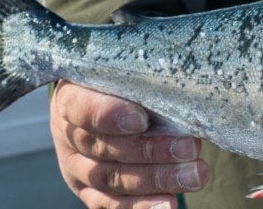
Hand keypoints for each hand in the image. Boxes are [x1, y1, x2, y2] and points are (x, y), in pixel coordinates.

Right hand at [49, 81, 209, 208]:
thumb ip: (143, 74)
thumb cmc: (122, 79)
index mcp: (71, 97)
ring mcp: (77, 167)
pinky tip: (168, 205)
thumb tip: (183, 83)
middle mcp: (69, 134)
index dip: (109, 115)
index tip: (141, 119)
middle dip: (151, 151)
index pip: (81, 108)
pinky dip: (142, 206)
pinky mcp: (90, 191)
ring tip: (193, 175)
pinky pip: (113, 204)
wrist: (105, 101)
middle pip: (104, 148)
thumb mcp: (126, 68)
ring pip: (112, 179)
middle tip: (189, 148)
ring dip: (156, 180)